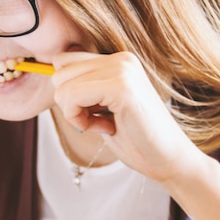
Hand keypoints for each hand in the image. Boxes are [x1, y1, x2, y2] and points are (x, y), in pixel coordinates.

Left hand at [51, 50, 204, 183]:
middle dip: (69, 103)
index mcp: (118, 60)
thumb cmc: (136, 140)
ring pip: (62, 84)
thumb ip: (84, 89)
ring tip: (103, 124)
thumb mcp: (103, 108)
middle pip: (59, 71)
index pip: (64, 61)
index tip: (92, 113)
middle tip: (97, 121)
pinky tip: (104, 128)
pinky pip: (72, 96)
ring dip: (74, 113)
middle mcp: (121, 58)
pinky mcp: (121, 87)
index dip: (69, 93)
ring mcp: (122, 70)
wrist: (168, 160)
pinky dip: (79, 119)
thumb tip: (51, 75)